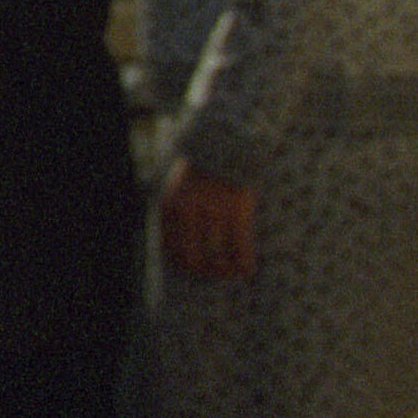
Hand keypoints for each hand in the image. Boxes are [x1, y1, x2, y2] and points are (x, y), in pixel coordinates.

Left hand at [161, 161, 257, 280]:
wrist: (224, 143)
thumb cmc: (201, 172)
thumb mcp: (177, 189)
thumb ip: (176, 215)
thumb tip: (177, 252)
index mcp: (170, 206)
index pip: (171, 248)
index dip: (183, 264)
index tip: (194, 269)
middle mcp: (189, 211)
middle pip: (193, 257)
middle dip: (204, 271)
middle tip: (214, 274)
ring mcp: (214, 211)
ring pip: (218, 256)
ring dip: (225, 271)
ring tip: (231, 273)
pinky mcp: (238, 210)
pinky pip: (240, 247)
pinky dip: (243, 263)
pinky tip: (247, 269)